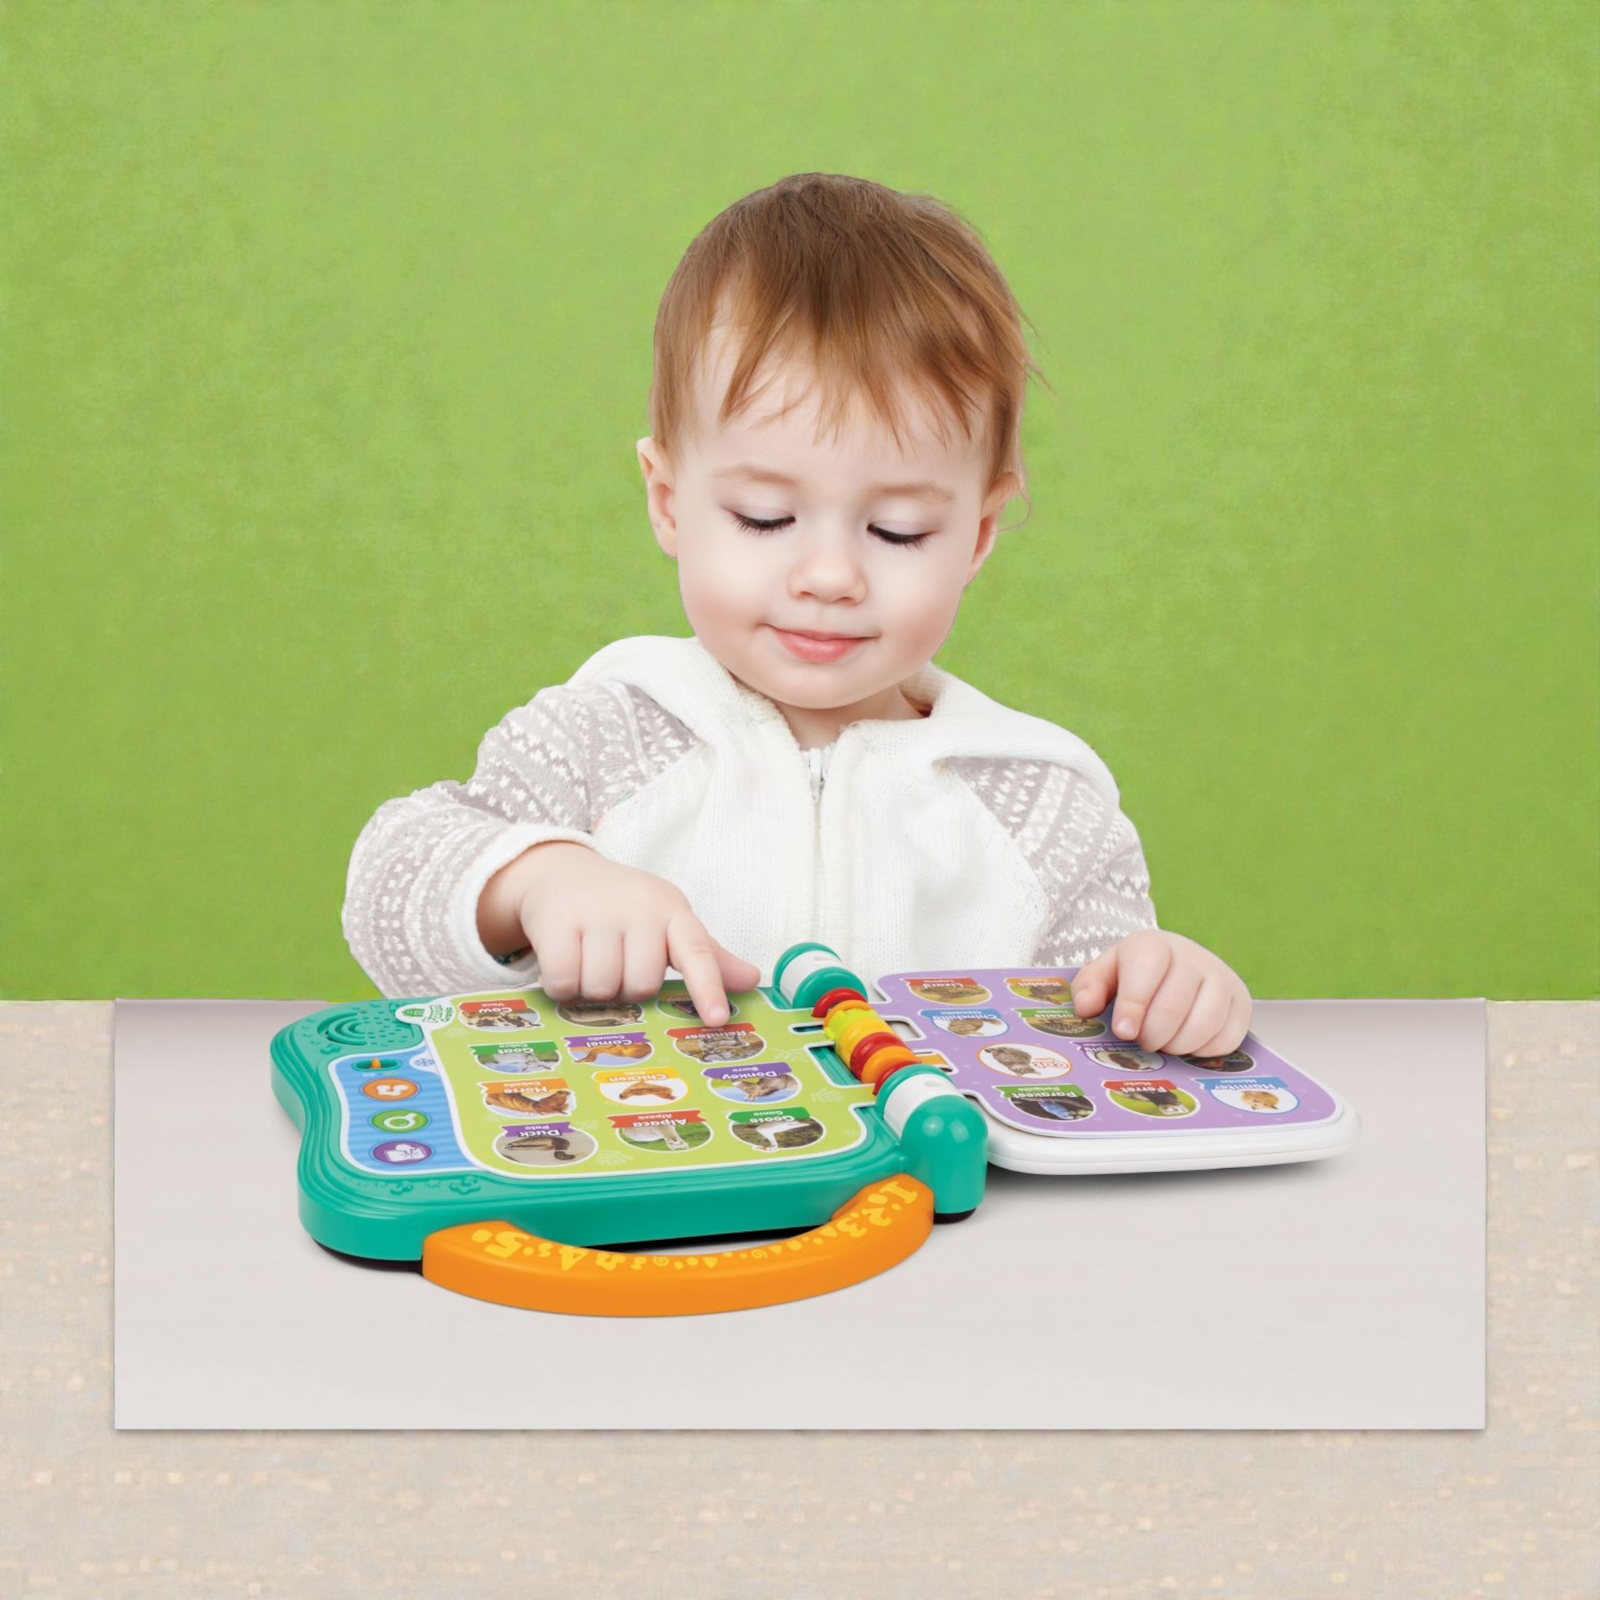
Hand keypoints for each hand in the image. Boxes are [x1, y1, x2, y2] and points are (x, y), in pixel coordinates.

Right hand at [482, 843, 760, 1026]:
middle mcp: (638, 908)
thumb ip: (707, 956)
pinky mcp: (557, 921)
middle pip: (642, 985)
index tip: (717, 1018)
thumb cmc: (624, 909)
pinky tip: (564, 963)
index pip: (698, 952)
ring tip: (589, 962)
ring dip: (592, 989)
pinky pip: (564, 982)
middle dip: (628, 989)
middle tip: (618, 967)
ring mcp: (596, 912)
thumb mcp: (668, 923)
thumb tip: (752, 980)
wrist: (562, 873)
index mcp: (672, 912)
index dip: (709, 987)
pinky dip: (562, 986)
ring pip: (602, 988)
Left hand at [1069, 929, 1251, 1056]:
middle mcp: (1193, 957)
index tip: (1124, 1031)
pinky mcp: (1241, 1002)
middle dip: (1153, 1034)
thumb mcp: (1106, 973)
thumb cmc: (1137, 973)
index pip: (1145, 969)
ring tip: (1164, 1043)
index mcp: (1154, 945)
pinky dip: (1203, 1050)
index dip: (1133, 1005)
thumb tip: (1085, 1007)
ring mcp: (1222, 978)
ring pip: (1204, 1023)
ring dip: (1178, 1045)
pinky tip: (1187, 1044)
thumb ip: (1090, 986)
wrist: (1177, 963)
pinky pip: (1226, 1037)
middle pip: (1174, 1004)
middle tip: (1143, 1041)